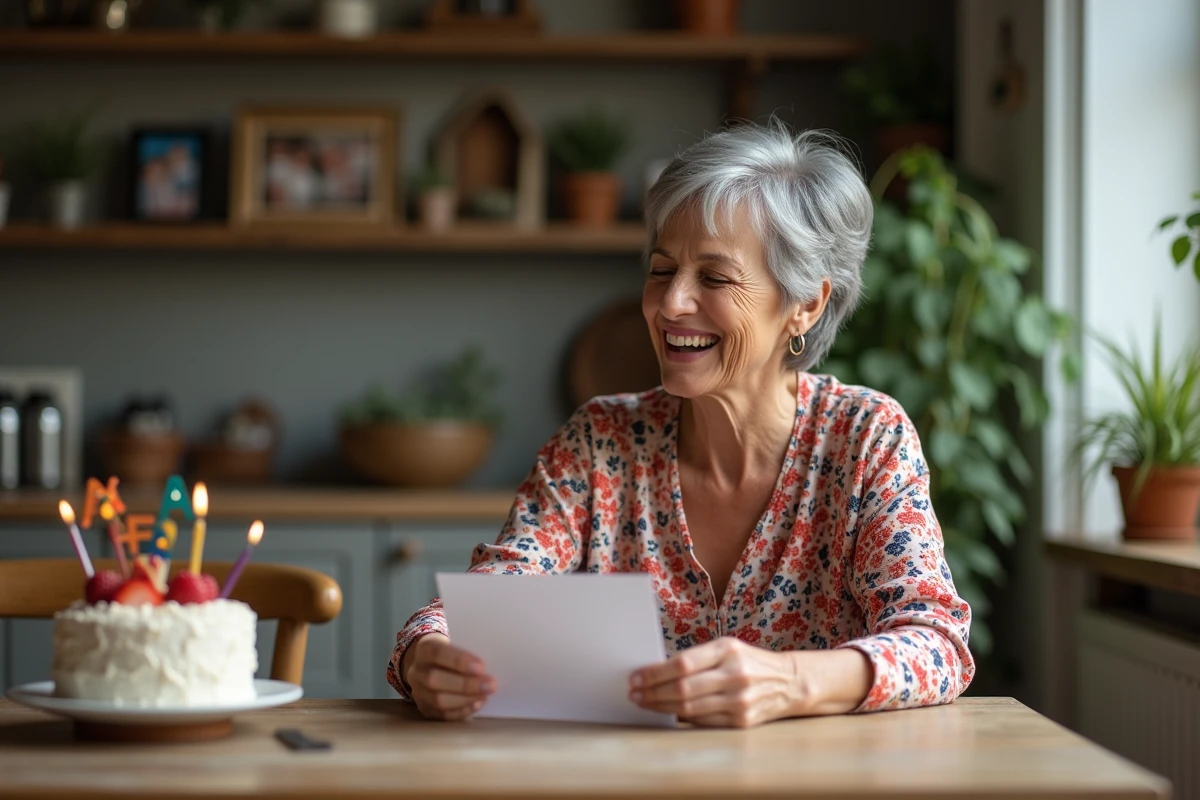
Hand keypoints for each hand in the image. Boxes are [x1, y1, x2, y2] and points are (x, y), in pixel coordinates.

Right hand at [402, 633, 495, 720]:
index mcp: (424, 649)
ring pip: (437, 700)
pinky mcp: (425, 708)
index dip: (459, 660)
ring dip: (466, 699)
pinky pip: (442, 714)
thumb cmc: (451, 652)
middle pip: (435, 680)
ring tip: (486, 694)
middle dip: (465, 684)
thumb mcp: (456, 642)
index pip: (437, 653)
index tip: (481, 666)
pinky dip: (462, 710)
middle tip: (490, 685)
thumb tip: (493, 663)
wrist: (430, 663)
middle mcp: (417, 671)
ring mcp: (418, 692)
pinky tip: (478, 703)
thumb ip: (468, 651)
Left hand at [629, 637, 809, 727]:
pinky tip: (668, 712)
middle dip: (652, 692)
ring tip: (645, 703)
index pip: (683, 663)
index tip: (635, 676)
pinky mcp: (741, 721)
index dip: (655, 673)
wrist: (789, 682)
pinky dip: (681, 717)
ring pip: (690, 708)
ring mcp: (739, 700)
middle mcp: (735, 674)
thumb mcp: (727, 648)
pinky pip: (703, 721)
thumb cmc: (748, 661)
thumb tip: (656, 671)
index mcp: (728, 649)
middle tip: (634, 693)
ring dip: (662, 707)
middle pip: (683, 688)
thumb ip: (697, 658)